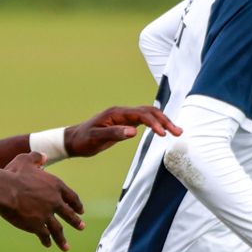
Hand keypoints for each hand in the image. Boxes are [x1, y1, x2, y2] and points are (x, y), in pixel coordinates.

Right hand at [0, 152, 84, 249]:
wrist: (5, 190)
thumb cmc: (13, 173)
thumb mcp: (25, 160)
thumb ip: (36, 158)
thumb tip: (44, 157)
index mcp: (55, 185)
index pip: (71, 196)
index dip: (76, 204)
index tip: (80, 210)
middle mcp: (55, 201)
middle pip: (68, 214)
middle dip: (75, 222)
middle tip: (81, 227)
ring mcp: (47, 215)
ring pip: (58, 229)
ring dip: (62, 238)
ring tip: (66, 247)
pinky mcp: (36, 225)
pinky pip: (44, 234)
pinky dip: (46, 240)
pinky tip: (47, 244)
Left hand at [62, 106, 182, 159]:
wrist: (73, 140)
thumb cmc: (83, 140)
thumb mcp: (96, 138)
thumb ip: (114, 134)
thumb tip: (134, 132)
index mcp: (116, 113)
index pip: (141, 114)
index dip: (154, 123)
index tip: (164, 135)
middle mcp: (122, 112)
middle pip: (149, 111)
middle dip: (165, 120)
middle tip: (178, 132)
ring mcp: (124, 116)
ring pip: (148, 114)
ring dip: (163, 121)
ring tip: (176, 131)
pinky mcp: (124, 123)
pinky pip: (144, 120)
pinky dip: (156, 123)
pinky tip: (163, 130)